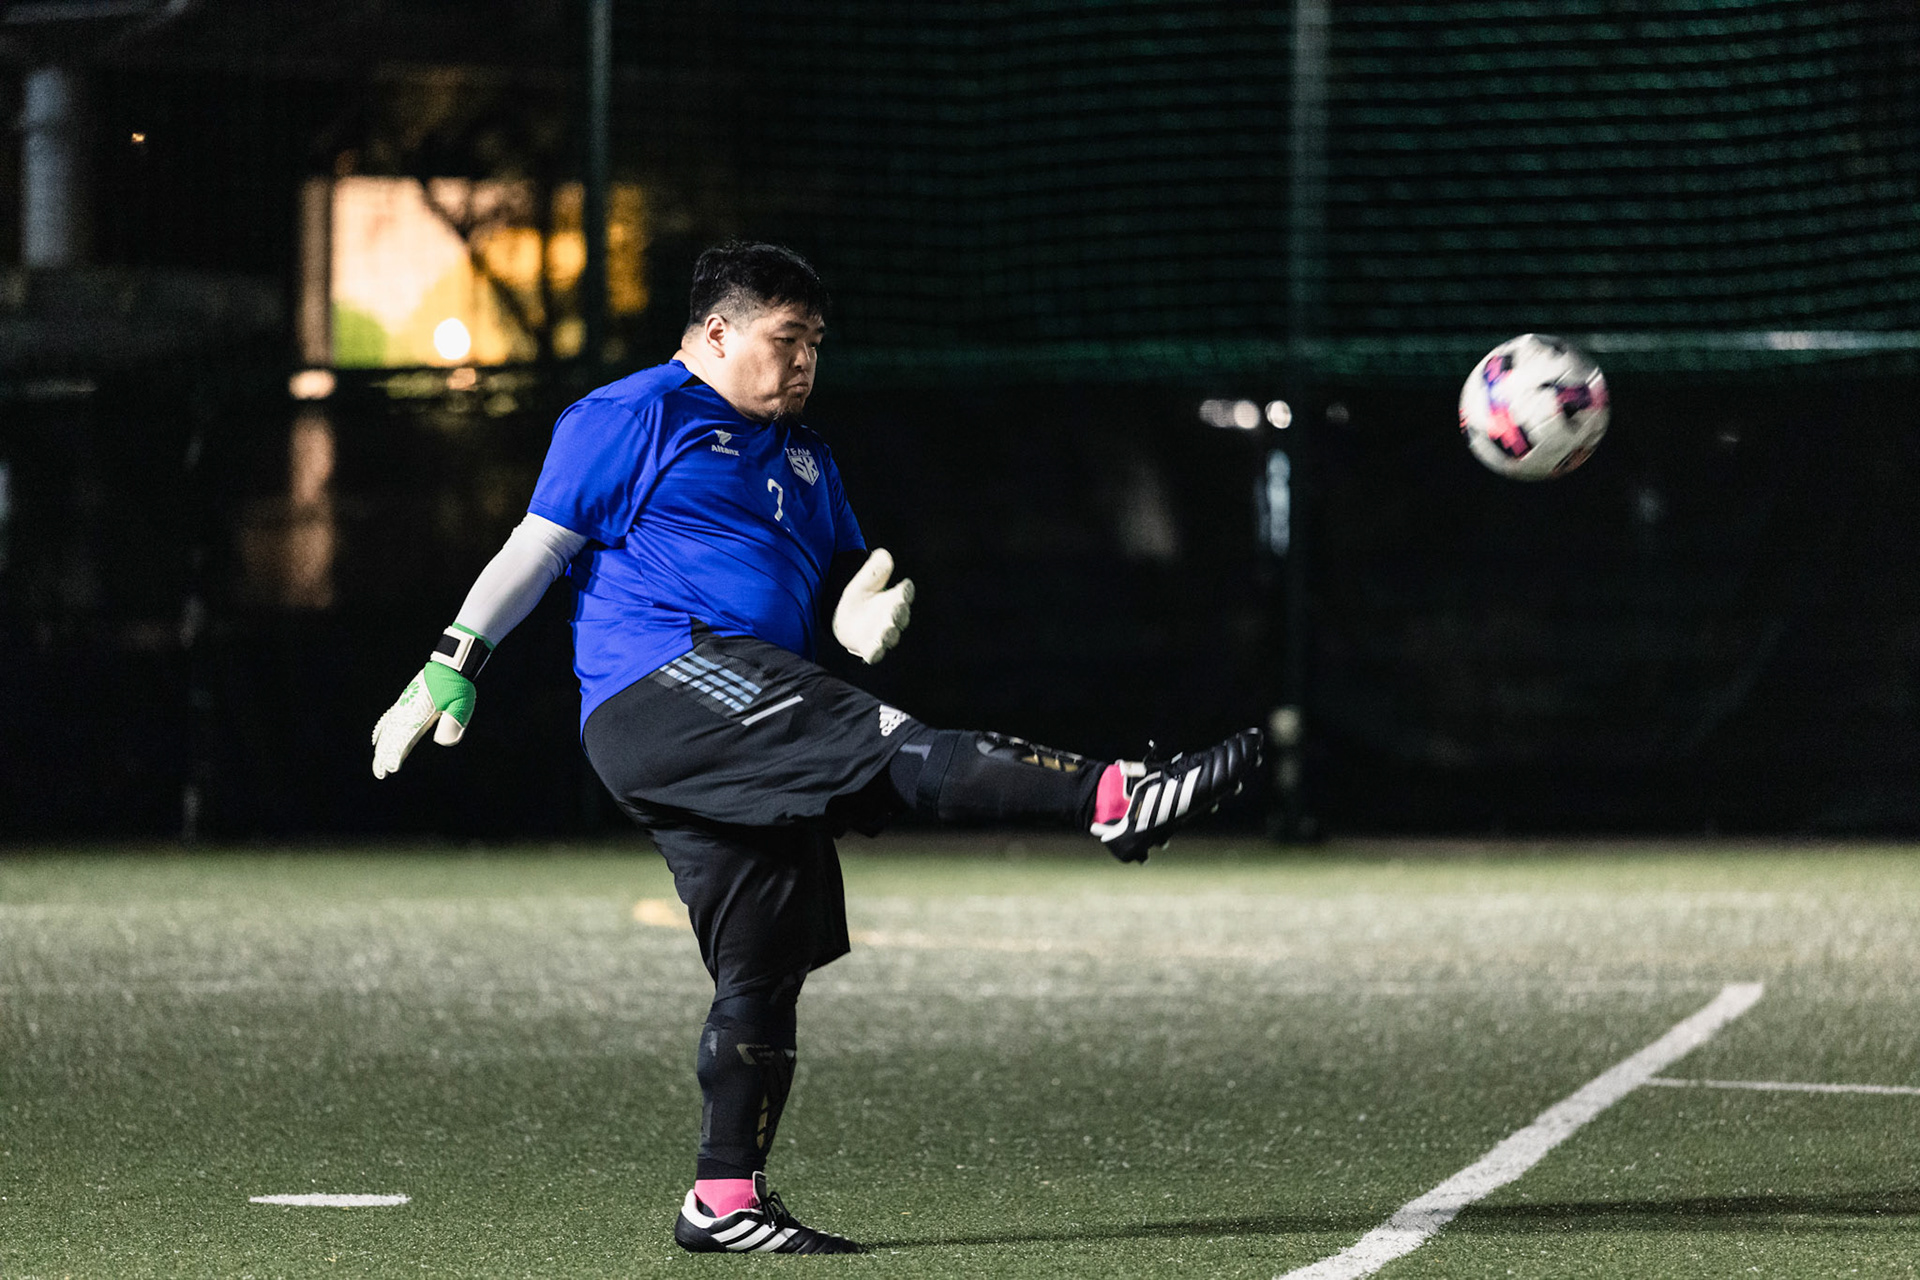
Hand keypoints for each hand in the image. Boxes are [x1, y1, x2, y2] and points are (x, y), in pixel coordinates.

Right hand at [371, 663, 476, 778]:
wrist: (451, 664)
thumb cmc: (457, 685)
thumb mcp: (461, 704)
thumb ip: (453, 721)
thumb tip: (444, 742)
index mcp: (420, 713)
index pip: (405, 737)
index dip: (397, 753)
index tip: (391, 768)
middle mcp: (408, 710)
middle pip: (392, 736)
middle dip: (385, 755)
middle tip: (379, 773)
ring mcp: (405, 704)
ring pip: (389, 729)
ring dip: (382, 746)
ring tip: (377, 763)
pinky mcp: (406, 700)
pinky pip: (389, 718)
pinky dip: (382, 729)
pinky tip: (376, 738)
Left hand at [832, 548, 913, 663]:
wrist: (846, 617)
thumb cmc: (861, 596)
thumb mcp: (864, 580)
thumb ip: (875, 570)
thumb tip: (883, 555)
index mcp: (895, 598)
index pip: (904, 594)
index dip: (906, 591)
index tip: (906, 585)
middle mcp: (893, 618)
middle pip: (900, 616)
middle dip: (899, 612)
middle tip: (896, 607)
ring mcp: (883, 634)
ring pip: (891, 636)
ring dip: (890, 634)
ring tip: (887, 630)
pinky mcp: (870, 647)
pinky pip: (875, 653)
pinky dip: (875, 654)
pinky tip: (872, 653)